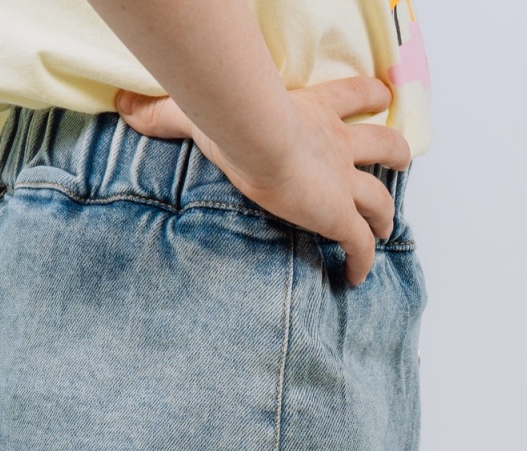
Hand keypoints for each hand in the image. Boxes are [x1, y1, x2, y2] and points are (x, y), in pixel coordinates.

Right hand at [116, 77, 409, 284]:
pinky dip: (362, 264)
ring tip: (387, 228)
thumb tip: (125, 107)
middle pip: (384, 146)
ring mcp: (342, 184)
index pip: (353, 95)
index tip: (379, 97)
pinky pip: (361, 248)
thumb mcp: (199, 109)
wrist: (255, 137)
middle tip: (400, 161)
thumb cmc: (233, 118)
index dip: (369, 94)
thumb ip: (167, 112)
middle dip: (396, 153)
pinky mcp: (340, 219)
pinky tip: (356, 280)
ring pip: (383, 201)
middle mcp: (338, 147)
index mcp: (315, 112)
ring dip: (387, 215)